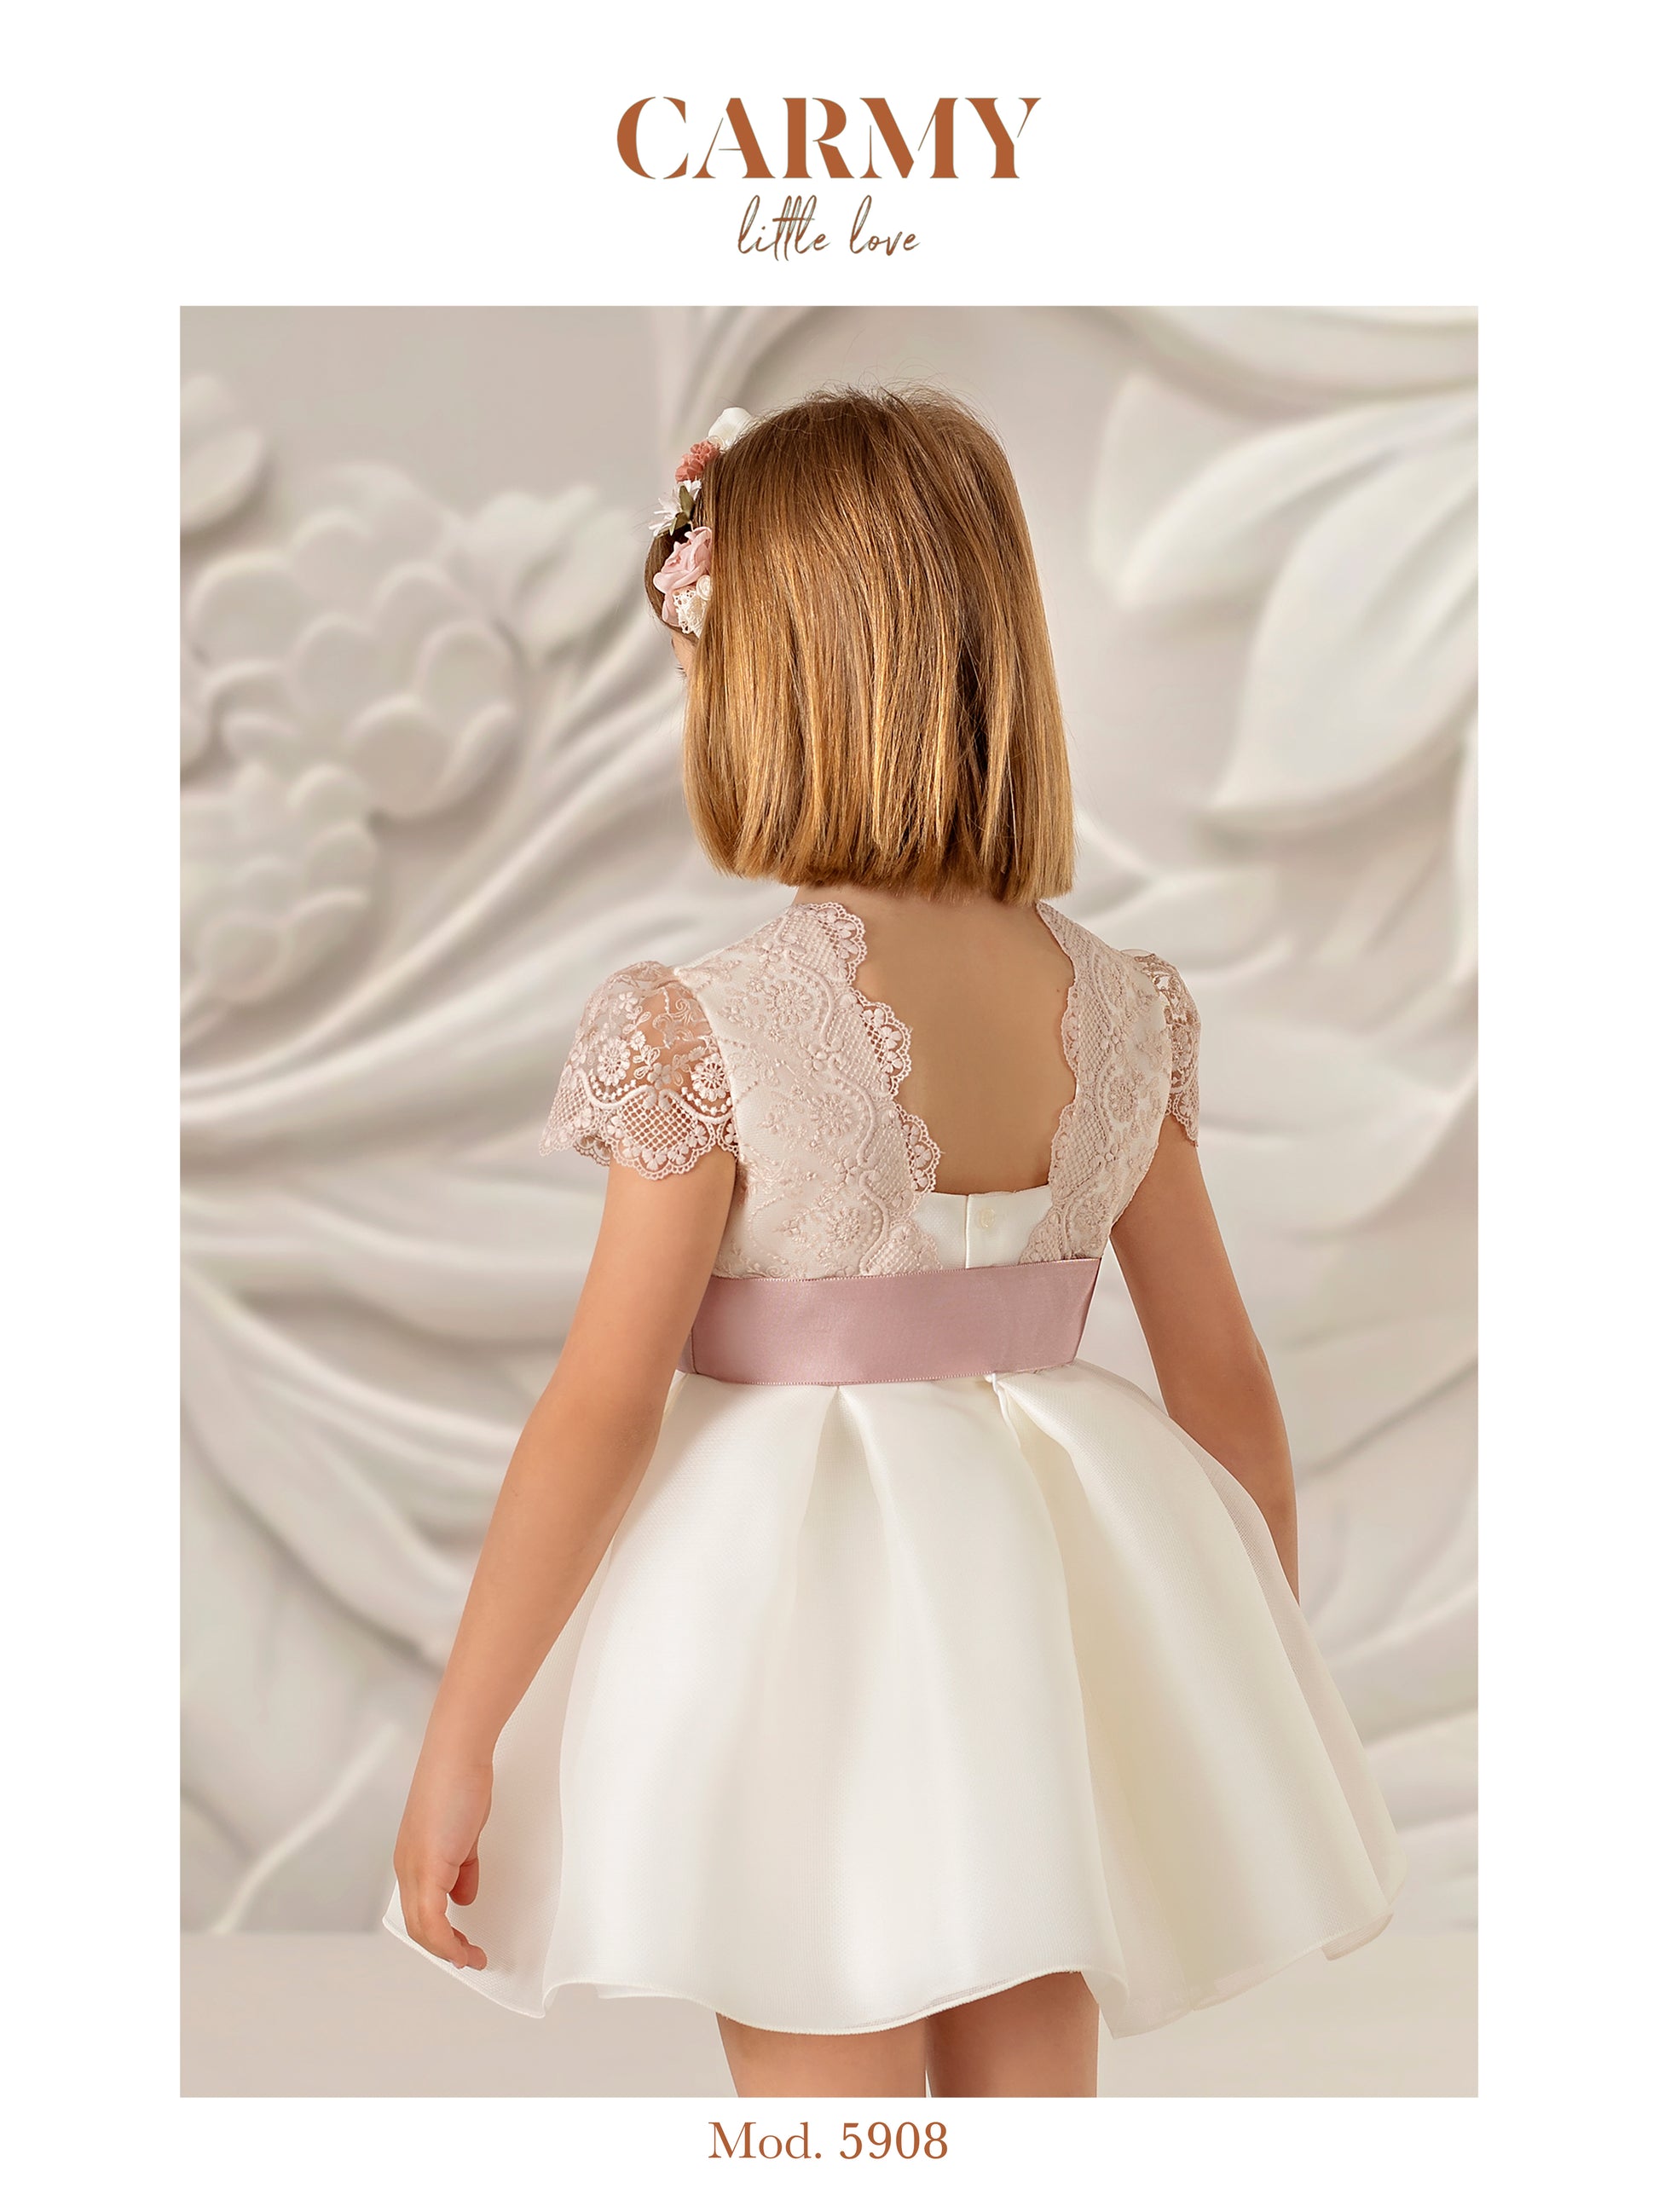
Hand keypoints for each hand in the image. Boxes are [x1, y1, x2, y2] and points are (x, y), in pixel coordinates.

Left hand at [393, 1751, 493, 1969]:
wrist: (456, 1756)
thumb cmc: (459, 1782)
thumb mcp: (463, 1834)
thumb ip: (462, 1867)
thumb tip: (463, 1895)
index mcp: (413, 1859)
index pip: (419, 1910)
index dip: (438, 1934)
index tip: (459, 1946)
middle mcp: (408, 1867)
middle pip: (417, 1925)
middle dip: (444, 1948)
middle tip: (469, 1958)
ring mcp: (415, 1868)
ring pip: (422, 1926)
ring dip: (448, 1949)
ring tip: (471, 1958)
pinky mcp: (428, 1865)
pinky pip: (433, 1917)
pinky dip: (447, 1939)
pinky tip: (463, 1948)